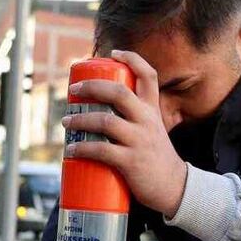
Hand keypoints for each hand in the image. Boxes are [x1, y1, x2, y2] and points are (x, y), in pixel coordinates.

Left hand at [62, 50, 187, 218]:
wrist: (175, 188)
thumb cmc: (156, 159)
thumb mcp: (153, 131)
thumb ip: (135, 120)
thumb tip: (101, 116)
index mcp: (153, 110)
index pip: (148, 75)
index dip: (131, 58)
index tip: (113, 53)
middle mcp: (147, 121)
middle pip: (118, 92)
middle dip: (92, 87)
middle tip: (74, 90)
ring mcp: (139, 140)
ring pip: (105, 121)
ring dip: (80, 120)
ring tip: (66, 122)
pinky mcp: (131, 161)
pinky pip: (101, 150)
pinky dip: (82, 149)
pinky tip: (71, 151)